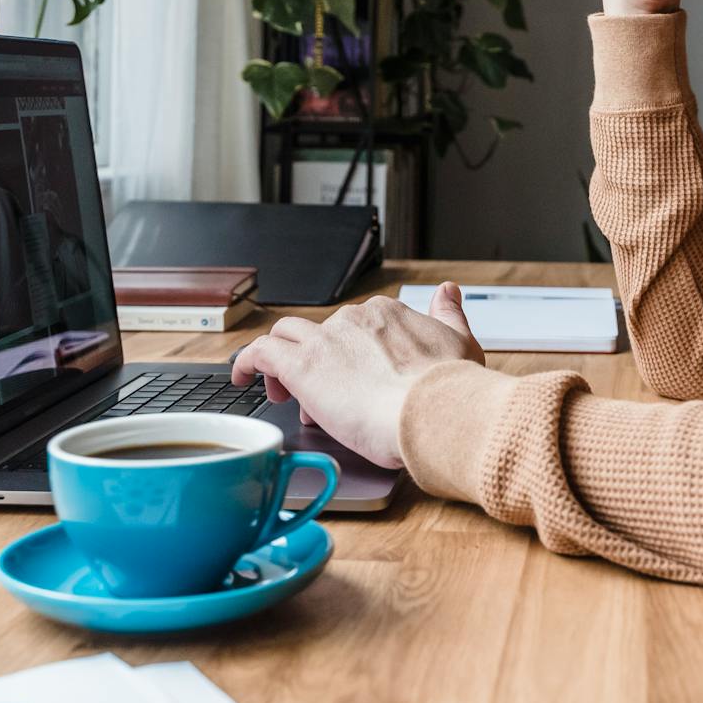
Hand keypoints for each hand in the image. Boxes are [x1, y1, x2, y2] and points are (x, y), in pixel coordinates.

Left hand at [230, 284, 485, 469]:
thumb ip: (449, 314)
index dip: (348, 356)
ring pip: (286, 336)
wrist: (432, 411)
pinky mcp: (301, 366)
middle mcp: (353, 319)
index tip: (353, 381)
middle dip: (318, 362)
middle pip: (321, 335)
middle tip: (323, 397)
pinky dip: (246, 362)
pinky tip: (241, 378)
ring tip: (281, 390)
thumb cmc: (448, 390)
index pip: (355, 327)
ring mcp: (325, 340)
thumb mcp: (461, 342)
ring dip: (280, 358)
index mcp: (388, 314)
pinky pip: (260, 352)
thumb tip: (449, 291)